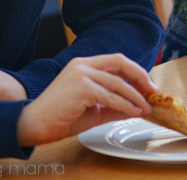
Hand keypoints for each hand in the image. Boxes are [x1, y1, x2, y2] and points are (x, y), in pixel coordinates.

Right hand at [16, 54, 157, 146]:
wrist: (34, 124)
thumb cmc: (61, 116)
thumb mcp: (94, 108)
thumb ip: (114, 104)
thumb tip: (137, 107)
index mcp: (84, 64)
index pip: (116, 61)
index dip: (136, 71)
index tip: (148, 85)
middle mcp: (83, 64)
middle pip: (120, 62)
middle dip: (140, 76)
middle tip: (153, 91)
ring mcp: (81, 74)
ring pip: (118, 82)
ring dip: (135, 96)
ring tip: (145, 107)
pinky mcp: (81, 88)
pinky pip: (110, 96)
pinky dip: (125, 104)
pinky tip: (133, 111)